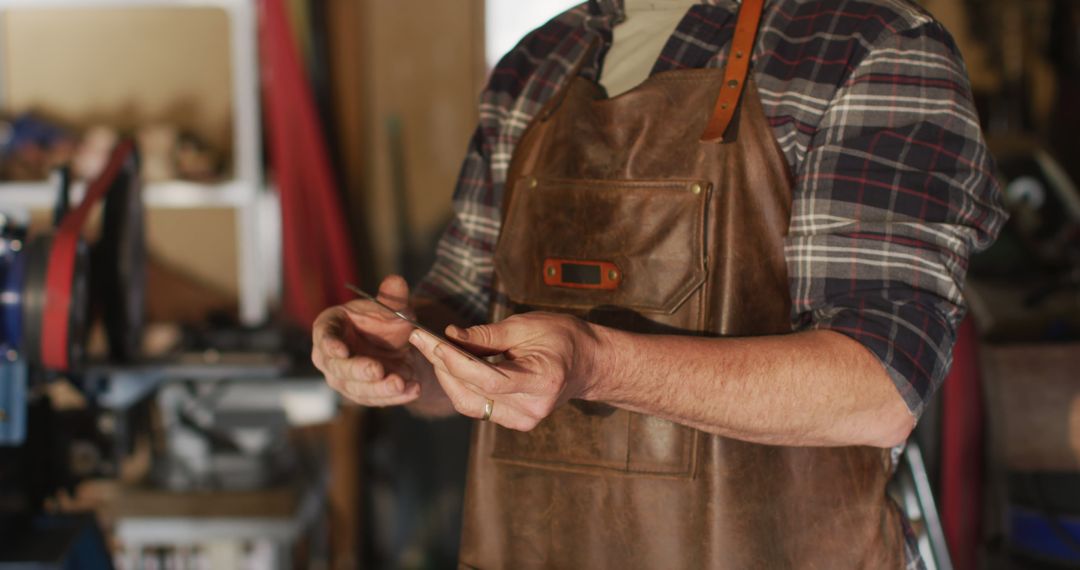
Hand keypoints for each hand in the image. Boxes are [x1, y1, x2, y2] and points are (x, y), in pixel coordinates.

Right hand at [312, 275, 431, 406]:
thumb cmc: (384, 321)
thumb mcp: (392, 308)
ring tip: (400, 382)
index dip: (330, 344)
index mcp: (330, 327)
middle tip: (376, 370)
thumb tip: (396, 281)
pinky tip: (413, 389)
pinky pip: (376, 399)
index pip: (324, 336)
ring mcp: (343, 378)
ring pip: (357, 388)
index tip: (342, 350)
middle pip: (338, 367)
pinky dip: (395, 396)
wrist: (398, 345)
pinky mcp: (362, 394)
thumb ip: (393, 297)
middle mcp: (330, 356)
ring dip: (379, 388)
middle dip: (358, 370)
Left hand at [407, 312, 603, 430]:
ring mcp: (524, 421)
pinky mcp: (515, 422)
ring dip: (447, 377)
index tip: (428, 339)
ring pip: (469, 404)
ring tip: (434, 349)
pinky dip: (461, 386)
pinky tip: (452, 365)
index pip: (487, 378)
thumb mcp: (528, 326)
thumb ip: (488, 335)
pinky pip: (477, 407)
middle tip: (421, 339)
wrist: (588, 364)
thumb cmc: (563, 338)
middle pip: (472, 393)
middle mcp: (531, 409)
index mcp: (541, 382)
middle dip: (442, 365)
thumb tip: (450, 335)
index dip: (453, 360)